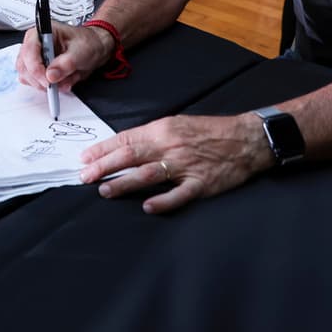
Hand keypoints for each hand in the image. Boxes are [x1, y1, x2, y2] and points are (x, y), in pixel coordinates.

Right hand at [16, 22, 112, 93]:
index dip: (35, 68)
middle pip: (24, 66)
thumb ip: (66, 63)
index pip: (29, 50)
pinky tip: (62, 81)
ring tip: (63, 81)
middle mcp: (35, 44)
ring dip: (44, 84)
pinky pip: (35, 83)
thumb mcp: (81, 52)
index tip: (47, 81)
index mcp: (42, 32)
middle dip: (40, 79)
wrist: (95, 49)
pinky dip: (49, 87)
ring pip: (27, 77)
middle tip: (56, 85)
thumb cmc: (88, 43)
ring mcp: (35, 58)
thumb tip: (50, 75)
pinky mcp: (38, 70)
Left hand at [78, 114, 271, 213]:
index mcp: (163, 129)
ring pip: (149, 174)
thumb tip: (124, 147)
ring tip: (105, 190)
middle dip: (104, 166)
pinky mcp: (201, 183)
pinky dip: (163, 200)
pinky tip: (147, 206)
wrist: (245, 138)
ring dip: (124, 183)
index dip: (103, 150)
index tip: (85, 158)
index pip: (126, 139)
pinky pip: (179, 194)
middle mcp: (171, 146)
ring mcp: (186, 166)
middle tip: (85, 176)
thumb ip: (152, 136)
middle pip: (131, 156)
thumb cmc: (210, 131)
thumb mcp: (177, 124)